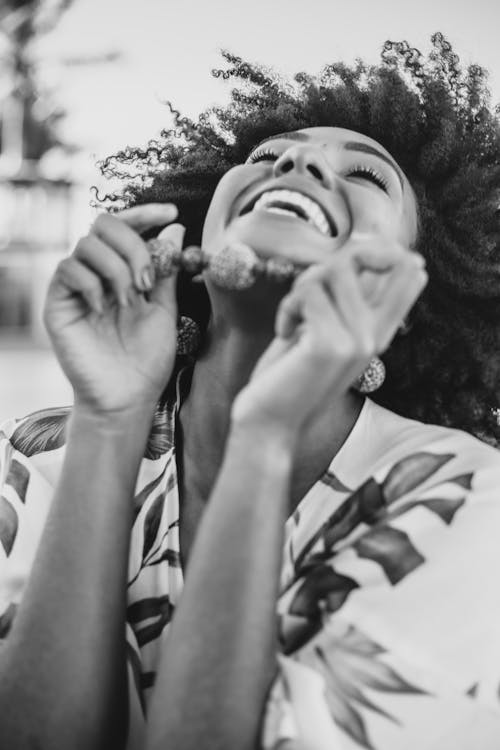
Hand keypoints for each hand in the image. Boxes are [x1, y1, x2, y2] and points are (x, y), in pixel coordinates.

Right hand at [44, 204, 183, 415]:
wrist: (127, 396)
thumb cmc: (147, 358)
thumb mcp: (165, 309)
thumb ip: (165, 269)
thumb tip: (175, 228)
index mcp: (124, 270)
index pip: (127, 227)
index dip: (147, 213)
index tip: (172, 213)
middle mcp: (97, 272)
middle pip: (104, 224)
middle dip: (132, 245)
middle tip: (147, 281)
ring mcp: (76, 286)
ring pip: (87, 244)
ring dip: (116, 268)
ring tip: (129, 301)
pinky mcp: (57, 302)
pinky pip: (68, 269)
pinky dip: (92, 283)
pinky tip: (104, 309)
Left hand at [232, 238, 426, 439]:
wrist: (270, 423)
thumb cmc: (290, 375)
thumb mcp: (325, 333)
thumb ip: (344, 301)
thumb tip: (354, 256)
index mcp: (380, 333)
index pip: (410, 273)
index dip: (381, 250)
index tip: (341, 265)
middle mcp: (376, 336)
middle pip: (368, 257)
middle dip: (333, 261)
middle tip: (307, 291)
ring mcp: (357, 340)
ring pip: (333, 269)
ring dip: (302, 287)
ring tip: (294, 317)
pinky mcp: (330, 344)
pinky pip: (309, 291)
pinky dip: (288, 307)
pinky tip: (285, 332)